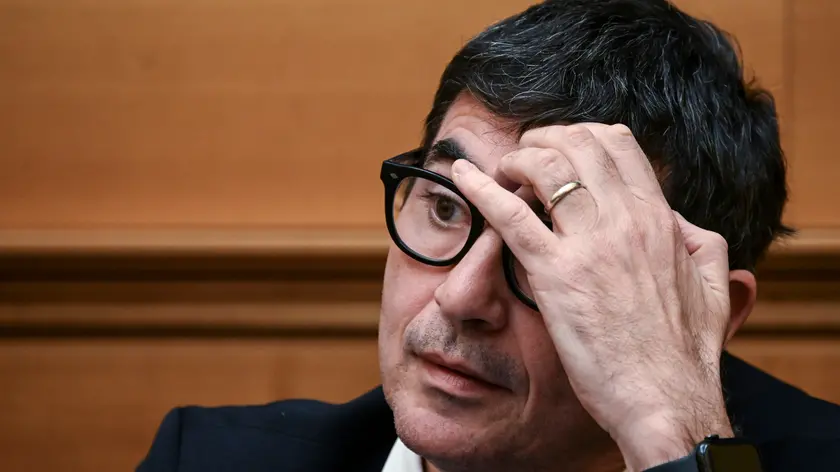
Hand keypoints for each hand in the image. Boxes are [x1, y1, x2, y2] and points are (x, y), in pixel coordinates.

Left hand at [450, 123, 736, 470]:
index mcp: (658, 219)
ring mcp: (588, 245)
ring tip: (500, 170)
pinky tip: (463, 175)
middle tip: (523, 153)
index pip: (617, 145)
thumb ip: (699, 241)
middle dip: (543, 139)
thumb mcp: (712, 284)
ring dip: (515, 160)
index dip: (581, 135)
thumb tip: (678, 220)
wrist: (665, 398)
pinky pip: (511, 216)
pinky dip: (481, 188)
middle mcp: (624, 220)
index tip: (561, 146)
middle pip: (576, 145)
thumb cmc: (684, 352)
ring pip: (544, 169)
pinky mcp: (555, 275)